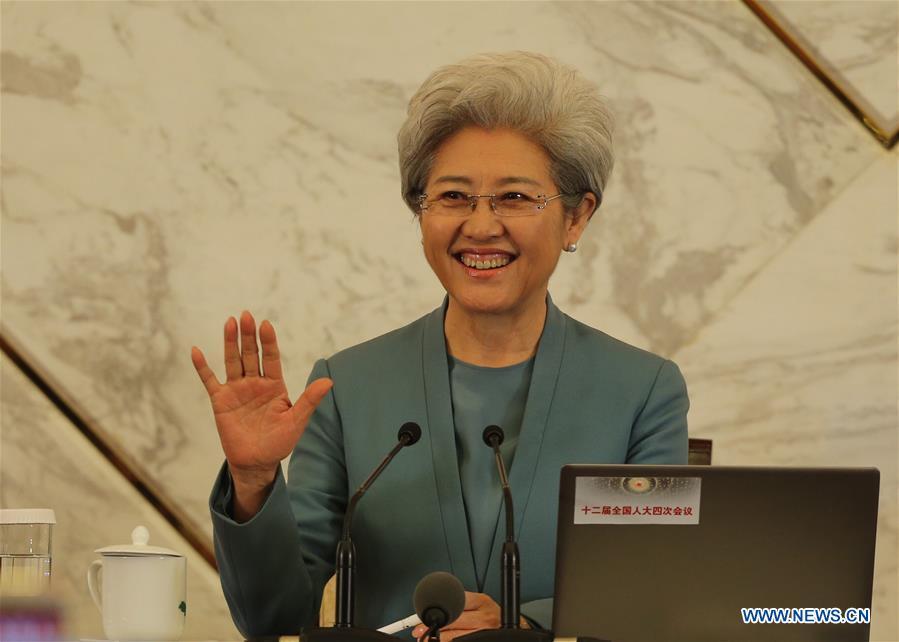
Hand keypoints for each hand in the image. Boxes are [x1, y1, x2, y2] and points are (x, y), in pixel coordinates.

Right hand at [191, 311, 331, 518]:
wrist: (257, 463)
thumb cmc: (279, 442)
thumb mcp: (297, 421)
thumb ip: (310, 400)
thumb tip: (329, 381)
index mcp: (274, 385)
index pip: (271, 358)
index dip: (268, 341)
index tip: (266, 324)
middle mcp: (255, 383)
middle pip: (251, 355)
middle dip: (248, 336)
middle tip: (246, 315)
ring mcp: (237, 390)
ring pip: (232, 361)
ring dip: (230, 343)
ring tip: (230, 322)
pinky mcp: (221, 401)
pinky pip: (210, 380)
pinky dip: (202, 367)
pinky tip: (196, 351)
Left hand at [410, 592, 529, 640]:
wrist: (514, 628)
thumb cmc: (492, 616)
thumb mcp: (480, 603)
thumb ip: (462, 602)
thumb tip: (435, 609)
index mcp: (482, 601)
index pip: (456, 602)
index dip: (437, 610)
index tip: (423, 615)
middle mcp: (485, 616)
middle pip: (454, 620)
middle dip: (434, 626)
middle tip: (419, 630)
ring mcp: (486, 631)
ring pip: (456, 637)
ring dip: (439, 639)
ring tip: (427, 640)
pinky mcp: (485, 640)